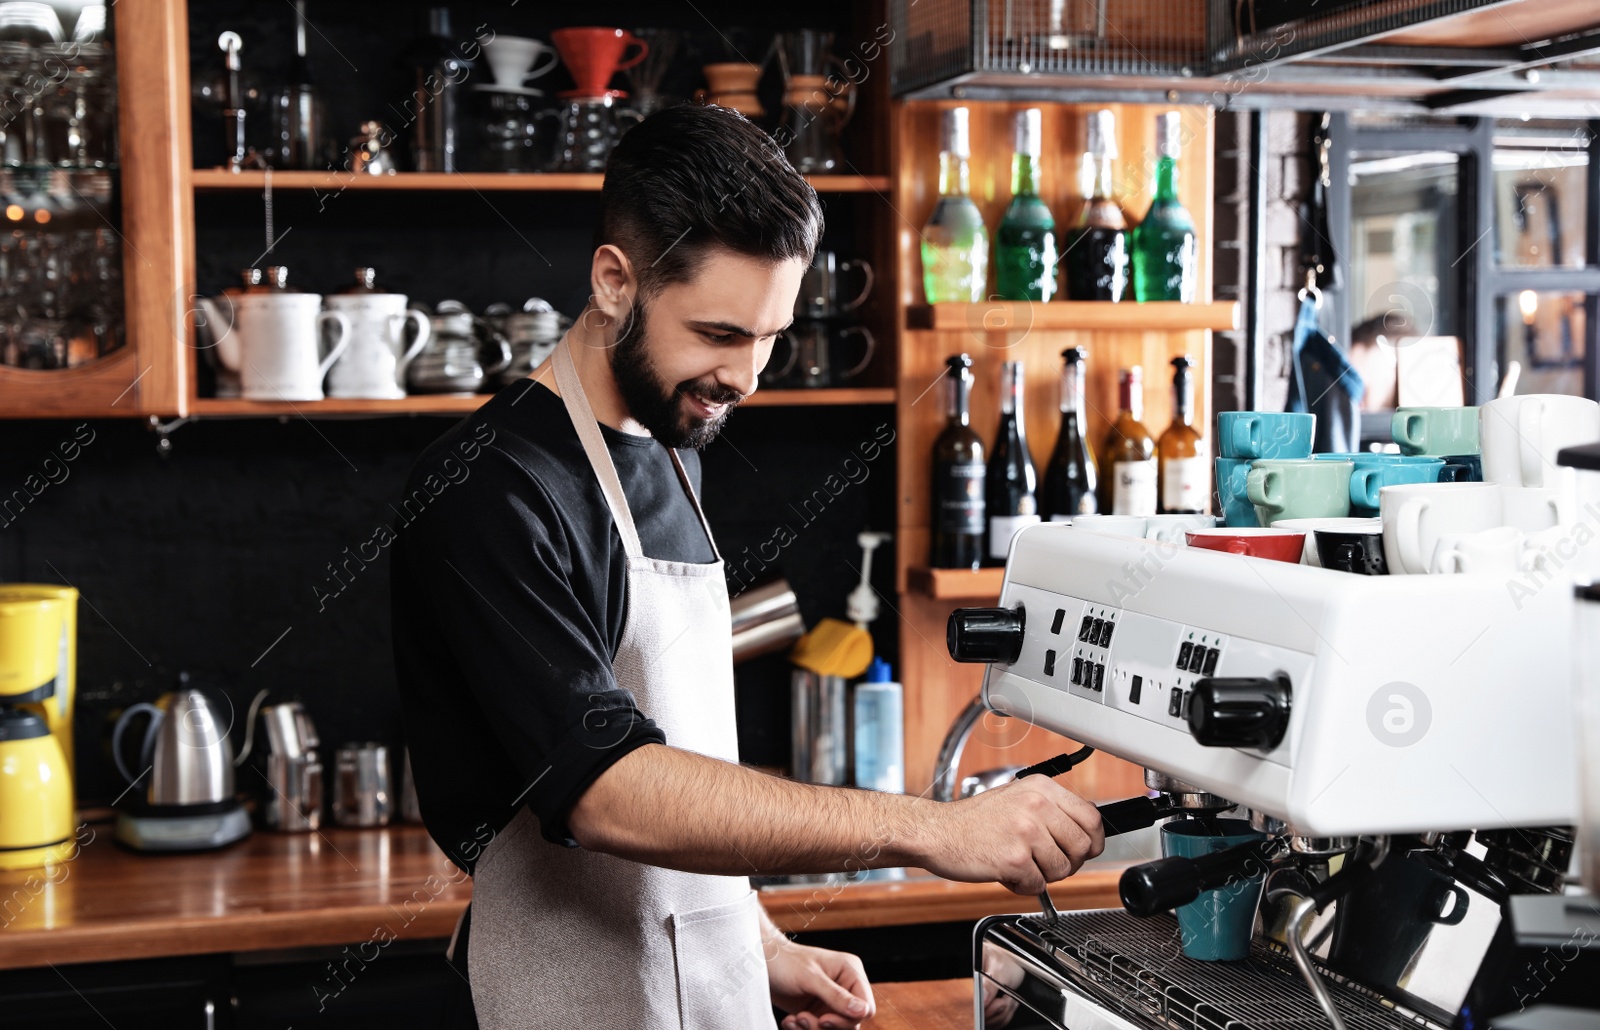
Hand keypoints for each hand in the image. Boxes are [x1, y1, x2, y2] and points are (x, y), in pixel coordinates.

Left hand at [765, 937, 875, 1029]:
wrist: (761, 963)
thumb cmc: (785, 962)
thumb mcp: (811, 978)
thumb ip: (836, 996)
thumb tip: (863, 1012)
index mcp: (850, 972)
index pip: (866, 1007)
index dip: (849, 1018)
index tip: (824, 1020)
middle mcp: (844, 987)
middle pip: (851, 1022)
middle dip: (826, 1026)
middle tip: (803, 1018)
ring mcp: (830, 1001)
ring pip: (834, 1029)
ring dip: (812, 1029)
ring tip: (794, 1020)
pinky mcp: (816, 1011)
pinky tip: (789, 1021)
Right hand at [915, 775, 1104, 893]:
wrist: (937, 832)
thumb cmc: (973, 821)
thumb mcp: (1016, 798)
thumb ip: (1050, 810)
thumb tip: (1086, 831)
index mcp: (1041, 788)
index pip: (1092, 818)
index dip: (1093, 841)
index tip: (1085, 851)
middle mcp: (1037, 806)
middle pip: (1083, 847)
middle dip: (1069, 863)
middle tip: (1047, 863)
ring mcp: (1026, 831)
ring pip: (1062, 869)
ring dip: (1043, 875)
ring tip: (1019, 864)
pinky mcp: (1014, 858)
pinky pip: (1038, 885)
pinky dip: (1024, 886)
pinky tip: (1006, 873)